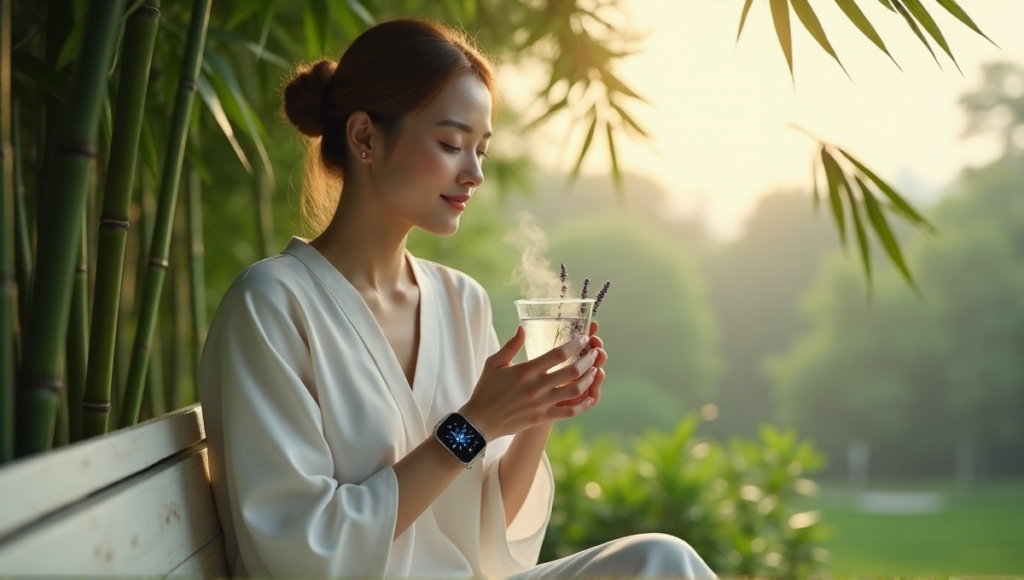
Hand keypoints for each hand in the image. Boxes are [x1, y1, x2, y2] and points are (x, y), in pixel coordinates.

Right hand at [459, 324, 601, 439]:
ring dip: (588, 379)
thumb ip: (511, 345)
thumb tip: (523, 328)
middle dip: (588, 359)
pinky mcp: (541, 417)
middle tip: (595, 352)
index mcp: (525, 370)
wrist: (480, 421)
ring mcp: (541, 403)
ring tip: (595, 370)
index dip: (575, 344)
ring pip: (574, 390)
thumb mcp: (494, 363)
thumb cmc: (486, 389)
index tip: (584, 337)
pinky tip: (590, 397)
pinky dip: (582, 405)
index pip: (557, 354)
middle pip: (571, 371)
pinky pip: (568, 411)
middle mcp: (536, 386)